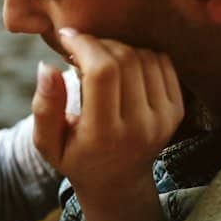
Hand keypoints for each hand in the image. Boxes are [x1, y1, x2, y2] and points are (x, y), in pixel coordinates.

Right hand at [31, 28, 183, 220]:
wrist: (117, 182)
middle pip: (124, 60)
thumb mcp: (46, 143)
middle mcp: (139, 127)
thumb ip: (44, 107)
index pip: (102, 73)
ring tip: (98, 60)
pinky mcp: (176, 110)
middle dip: (98, 43)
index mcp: (104, 135)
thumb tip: (46, 67)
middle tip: (80, 48)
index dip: (84, 45)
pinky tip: (121, 67)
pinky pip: (161, 62)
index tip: (67, 37)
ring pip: (144, 56)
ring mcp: (163, 118)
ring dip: (118, 48)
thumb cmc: (75, 157)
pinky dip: (139, 54)